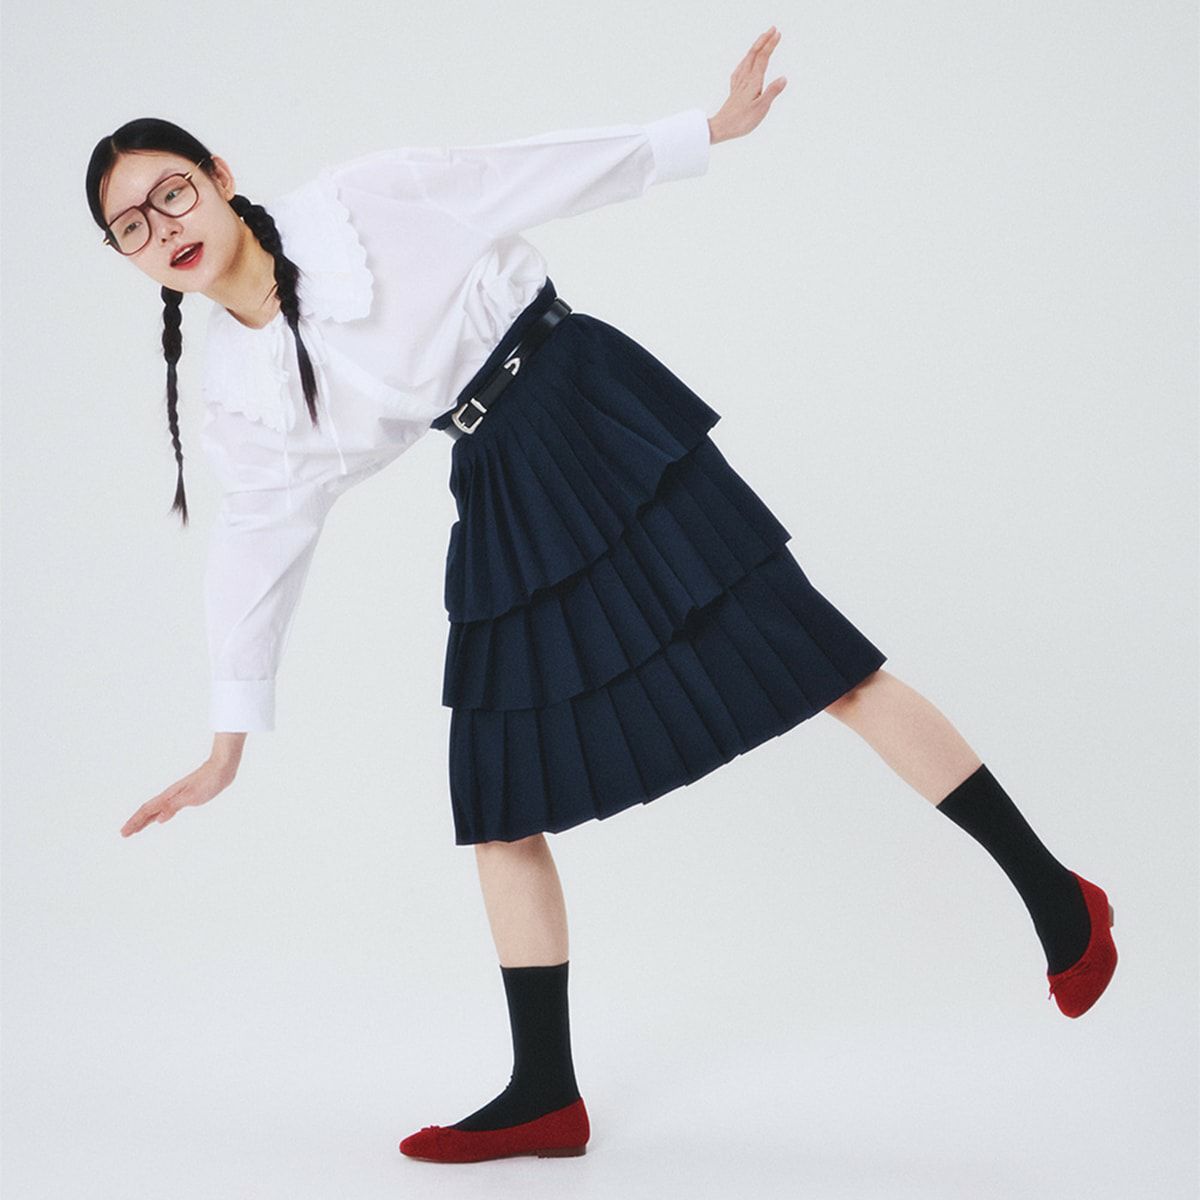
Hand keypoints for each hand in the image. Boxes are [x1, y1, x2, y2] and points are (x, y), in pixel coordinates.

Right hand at [120, 757, 235, 836]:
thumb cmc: (209, 781)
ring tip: (136, 829)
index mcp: (169, 796)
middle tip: (124, 834)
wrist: (222, 768)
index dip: (135, 822)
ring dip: (144, 820)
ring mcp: (177, 796)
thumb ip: (174, 806)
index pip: (147, 810)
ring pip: (156, 810)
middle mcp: (170, 795)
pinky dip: (158, 815)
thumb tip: (158, 820)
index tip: (124, 833)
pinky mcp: (185, 796)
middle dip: (135, 822)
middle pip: (148, 810)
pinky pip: (166, 808)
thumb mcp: (192, 796)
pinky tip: (159, 819)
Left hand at [709, 26, 786, 142]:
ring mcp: (739, 83)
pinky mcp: (735, 89)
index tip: (778, 34)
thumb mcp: (761, 108)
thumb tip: (783, 78)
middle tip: (773, 30)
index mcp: (753, 82)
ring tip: (762, 40)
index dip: (770, 45)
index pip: (763, 58)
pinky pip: (741, 69)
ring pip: (747, 59)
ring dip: (755, 48)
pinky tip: (745, 62)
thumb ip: (772, 92)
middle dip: (763, 40)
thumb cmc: (741, 121)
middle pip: (754, 54)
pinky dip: (746, 60)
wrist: (721, 127)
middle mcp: (745, 79)